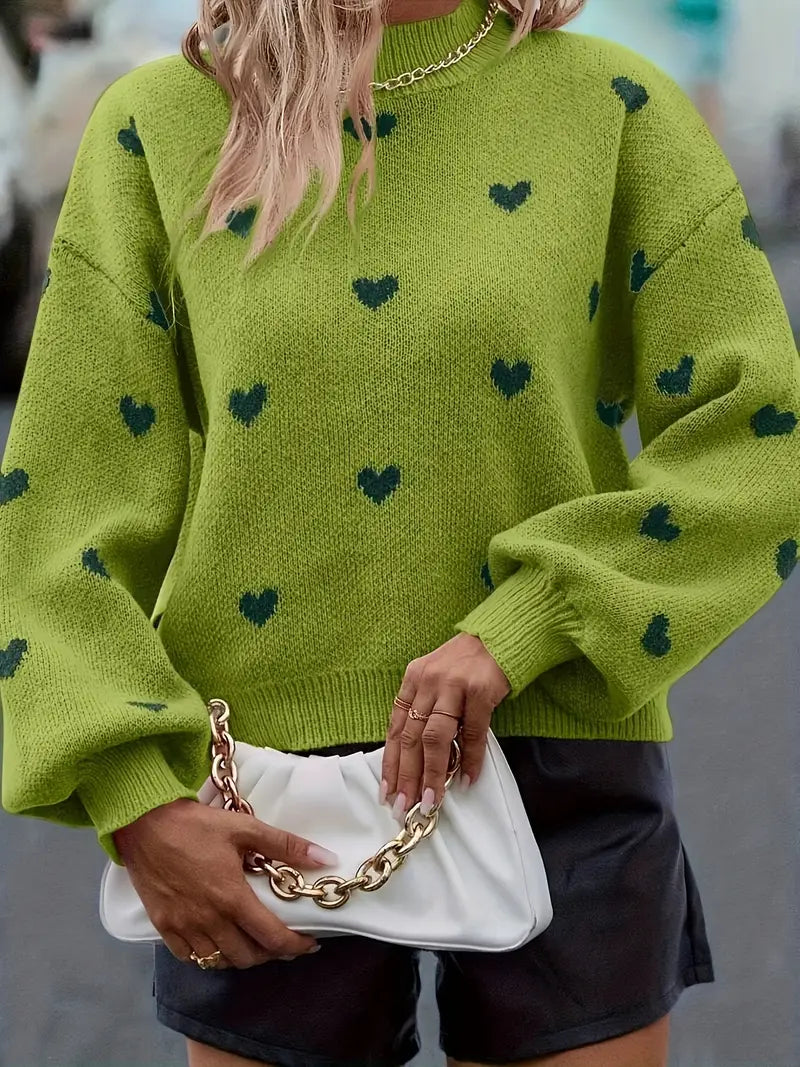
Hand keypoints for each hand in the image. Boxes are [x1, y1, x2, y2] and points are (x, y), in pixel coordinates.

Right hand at [112, 798, 337, 968]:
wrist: (144, 823)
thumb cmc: (195, 824)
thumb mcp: (244, 828)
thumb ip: (286, 845)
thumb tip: (326, 858)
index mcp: (231, 898)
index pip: (272, 938)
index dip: (295, 946)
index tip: (309, 944)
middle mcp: (208, 920)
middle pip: (247, 957)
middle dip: (270, 953)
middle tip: (281, 940)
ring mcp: (183, 927)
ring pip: (219, 961)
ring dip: (242, 957)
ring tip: (253, 942)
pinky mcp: (163, 926)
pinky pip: (191, 957)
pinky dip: (210, 957)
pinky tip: (219, 943)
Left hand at [380, 632, 510, 818]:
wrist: (500, 635)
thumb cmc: (467, 662)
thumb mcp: (436, 678)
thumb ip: (425, 709)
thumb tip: (417, 757)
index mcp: (413, 679)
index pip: (395, 727)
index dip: (390, 762)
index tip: (387, 790)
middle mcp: (429, 682)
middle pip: (411, 737)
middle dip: (407, 775)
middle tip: (405, 804)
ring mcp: (454, 686)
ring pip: (436, 738)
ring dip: (433, 773)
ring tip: (432, 800)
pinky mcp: (480, 692)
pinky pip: (472, 733)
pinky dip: (469, 759)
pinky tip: (467, 779)